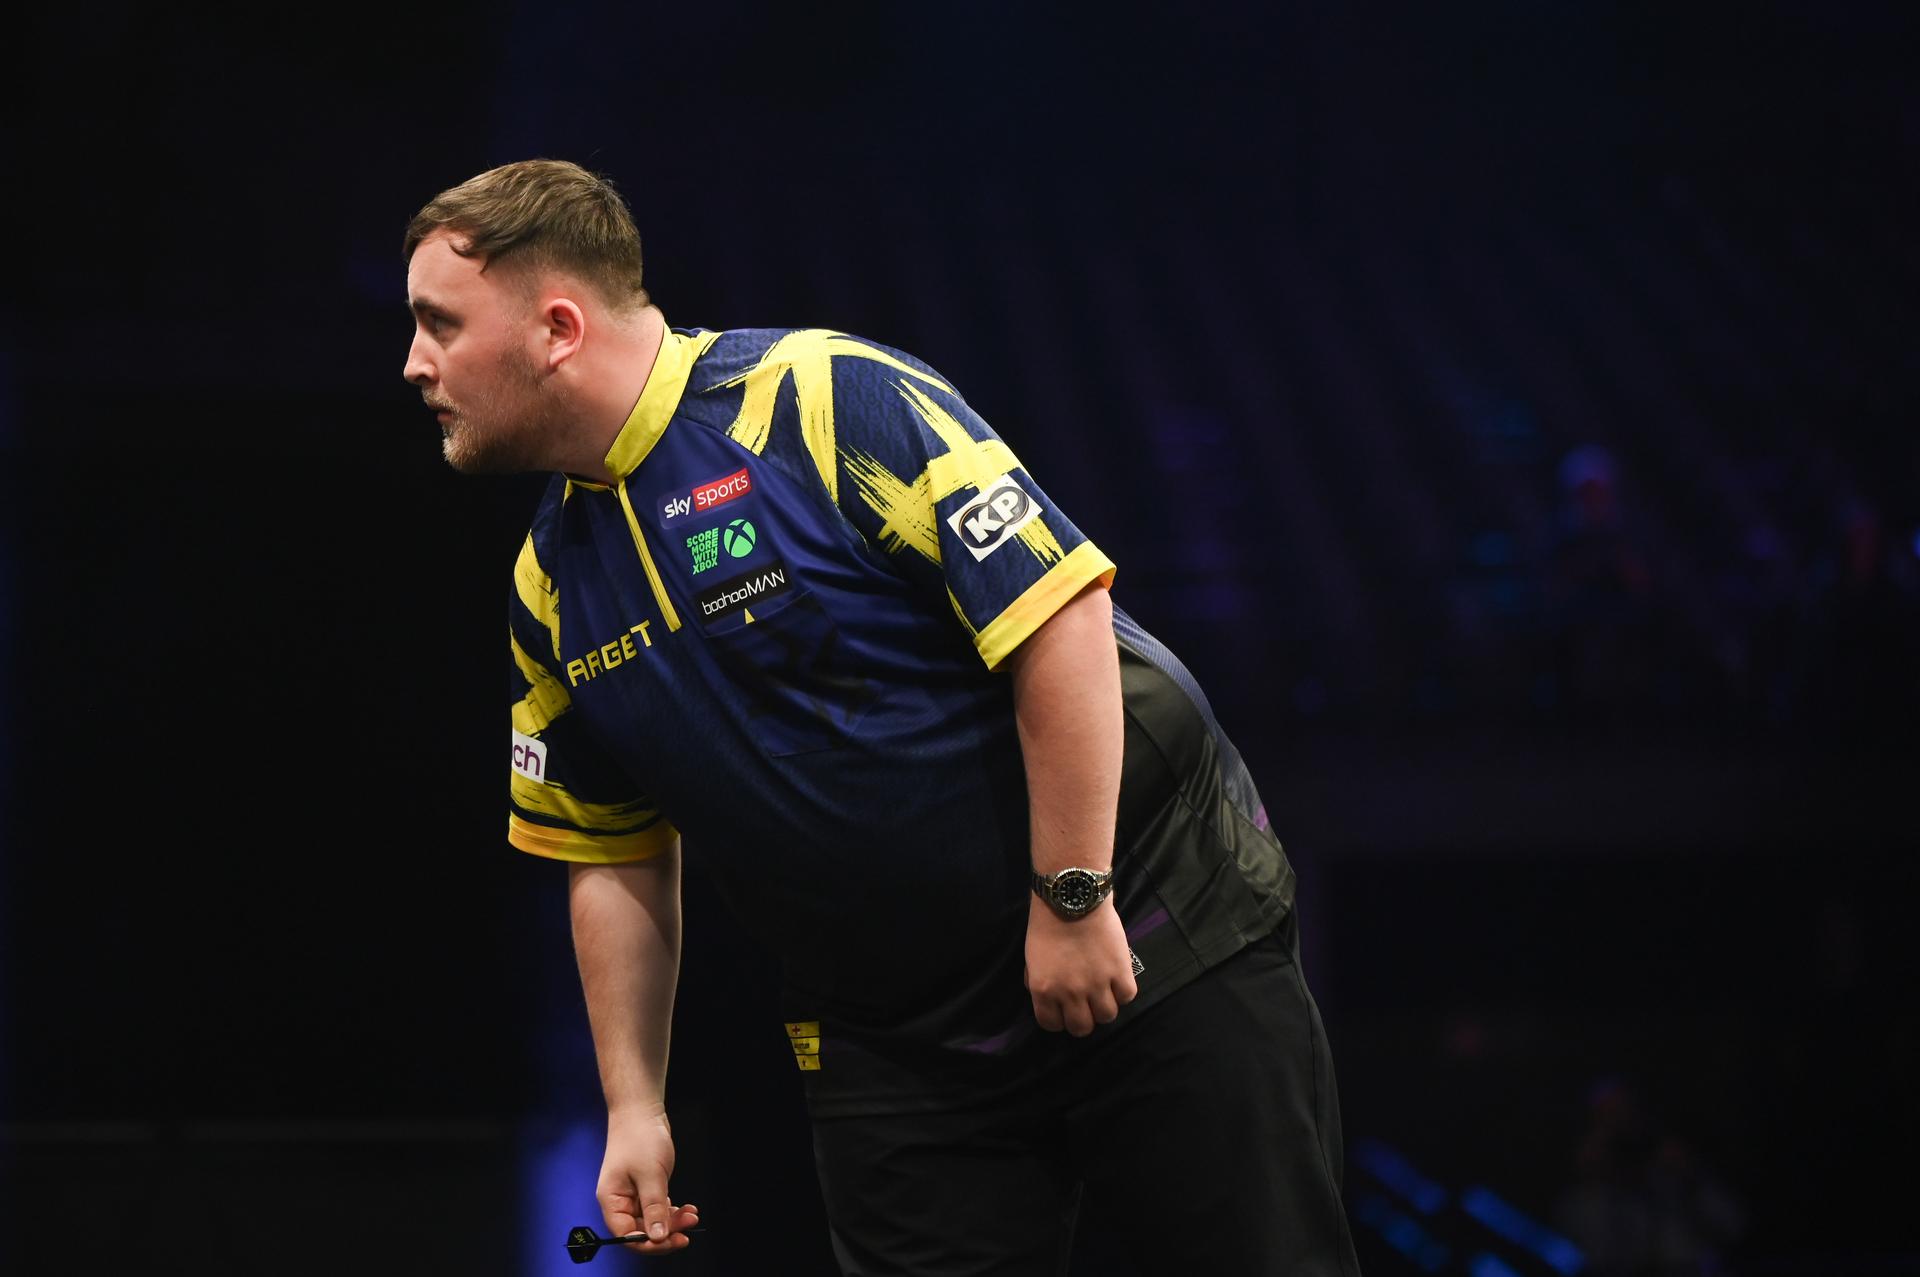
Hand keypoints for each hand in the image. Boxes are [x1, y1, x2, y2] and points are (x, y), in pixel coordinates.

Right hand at [598, 1107, 700, 1253]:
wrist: (640, 1110)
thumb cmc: (639, 1138)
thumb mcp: (650, 1175)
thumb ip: (654, 1207)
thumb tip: (657, 1237)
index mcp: (612, 1201)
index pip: (627, 1235)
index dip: (650, 1243)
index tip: (674, 1241)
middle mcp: (620, 1201)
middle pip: (641, 1230)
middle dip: (666, 1232)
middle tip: (689, 1227)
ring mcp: (633, 1195)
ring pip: (653, 1220)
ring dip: (673, 1221)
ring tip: (692, 1215)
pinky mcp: (645, 1187)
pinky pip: (658, 1207)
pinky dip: (672, 1210)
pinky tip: (687, 1207)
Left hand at [1024, 897, 1137, 1035]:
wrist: (1073, 898)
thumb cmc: (1047, 924)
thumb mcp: (1031, 958)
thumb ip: (1037, 982)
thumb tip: (1046, 998)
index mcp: (1044, 990)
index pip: (1052, 1025)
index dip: (1059, 1018)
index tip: (1064, 1008)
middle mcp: (1070, 993)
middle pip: (1082, 1028)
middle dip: (1083, 1018)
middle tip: (1086, 1003)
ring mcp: (1097, 984)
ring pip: (1107, 1016)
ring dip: (1105, 1006)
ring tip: (1104, 991)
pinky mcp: (1120, 972)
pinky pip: (1127, 996)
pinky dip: (1123, 990)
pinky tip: (1117, 978)